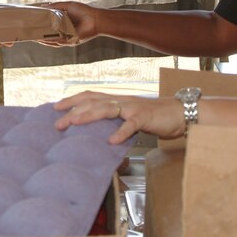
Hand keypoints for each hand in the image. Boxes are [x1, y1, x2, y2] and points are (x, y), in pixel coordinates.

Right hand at [38, 1, 97, 44]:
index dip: (41, 24)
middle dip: (39, 34)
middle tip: (29, 32)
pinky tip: (42, 40)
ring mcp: (66, 37)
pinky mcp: (70, 41)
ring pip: (52, 40)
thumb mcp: (67, 6)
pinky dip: (50, 42)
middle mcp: (63, 30)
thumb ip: (55, 6)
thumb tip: (42, 6)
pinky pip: (58, 43)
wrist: (96, 19)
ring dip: (42, 40)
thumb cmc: (84, 11)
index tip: (32, 23)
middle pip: (49, 33)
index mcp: (63, 22)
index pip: (49, 24)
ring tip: (33, 37)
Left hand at [54, 91, 186, 143]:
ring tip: (74, 123)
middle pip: (93, 102)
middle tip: (57, 123)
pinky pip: (131, 125)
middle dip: (73, 111)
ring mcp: (133, 107)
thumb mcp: (130, 117)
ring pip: (107, 108)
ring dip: (89, 115)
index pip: (90, 95)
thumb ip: (115, 120)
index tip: (55, 107)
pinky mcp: (145, 118)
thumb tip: (96, 132)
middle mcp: (122, 100)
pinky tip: (111, 141)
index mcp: (117, 100)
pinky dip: (121, 132)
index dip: (72, 99)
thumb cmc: (154, 117)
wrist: (180, 113)